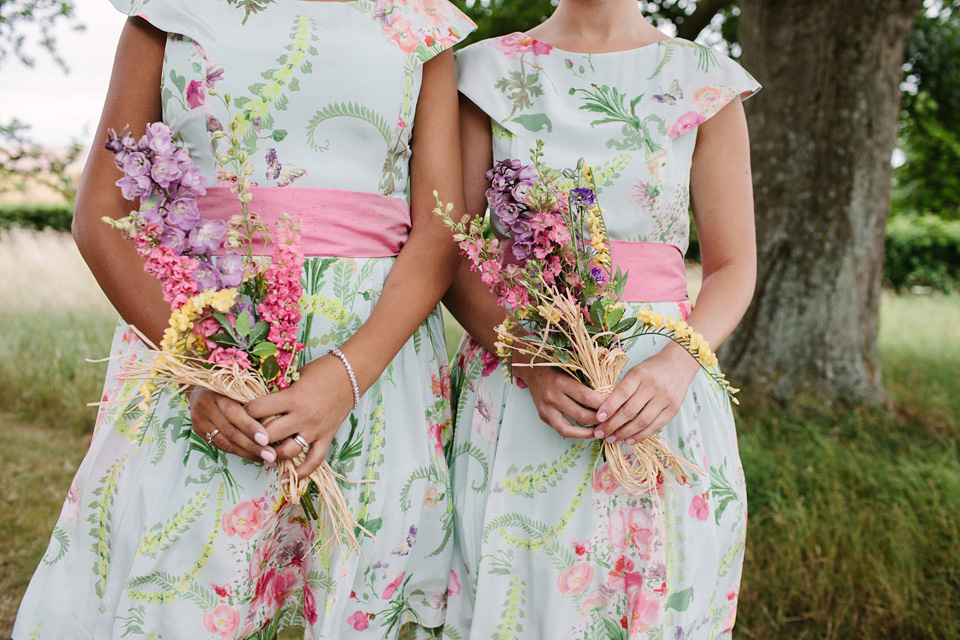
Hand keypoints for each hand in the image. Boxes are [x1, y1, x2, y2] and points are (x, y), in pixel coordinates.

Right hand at [188, 386, 275, 463]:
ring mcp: (200, 421)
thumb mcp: (238, 386)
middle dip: (252, 446)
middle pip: (230, 431)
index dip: (249, 427)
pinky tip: (255, 457)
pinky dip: (239, 453)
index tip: (266, 439)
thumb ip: (251, 399)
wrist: (200, 388)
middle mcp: (206, 408)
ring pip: (225, 443)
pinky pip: (221, 446)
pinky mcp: (199, 432)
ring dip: (247, 453)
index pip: (233, 413)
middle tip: (270, 455)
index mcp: (217, 393)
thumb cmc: (228, 385)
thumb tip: (275, 416)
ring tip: (266, 460)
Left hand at [245, 353, 355, 480]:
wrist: (350, 374)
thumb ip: (278, 392)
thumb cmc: (320, 371)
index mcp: (292, 397)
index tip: (238, 412)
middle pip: (268, 434)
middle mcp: (302, 416)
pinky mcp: (326, 438)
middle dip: (253, 437)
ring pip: (287, 451)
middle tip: (246, 437)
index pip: (257, 410)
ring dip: (271, 455)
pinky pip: (313, 461)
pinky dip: (300, 472)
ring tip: (262, 454)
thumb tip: (256, 405)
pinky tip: (285, 479)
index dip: (244, 411)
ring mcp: (315, 430)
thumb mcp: (295, 377)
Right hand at [516, 358, 605, 438]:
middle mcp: (552, 397)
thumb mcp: (572, 370)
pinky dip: (575, 433)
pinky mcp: (543, 416)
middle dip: (599, 421)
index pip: (587, 397)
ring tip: (600, 431)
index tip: (616, 407)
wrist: (533, 370)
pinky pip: (561, 430)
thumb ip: (586, 384)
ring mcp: (546, 409)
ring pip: (569, 429)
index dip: (603, 405)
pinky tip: (587, 432)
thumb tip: (609, 398)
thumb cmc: (556, 368)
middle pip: (581, 415)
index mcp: (561, 382)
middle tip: (612, 422)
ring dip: (588, 432)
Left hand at [593, 344, 699, 444]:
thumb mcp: (635, 371)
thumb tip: (605, 411)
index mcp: (640, 374)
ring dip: (625, 433)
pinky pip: (655, 426)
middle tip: (600, 433)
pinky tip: (629, 440)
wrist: (680, 364)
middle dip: (612, 425)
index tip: (598, 418)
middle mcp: (653, 386)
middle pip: (630, 410)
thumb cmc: (651, 368)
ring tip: (612, 439)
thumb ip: (623, 388)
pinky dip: (641, 435)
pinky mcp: (673, 409)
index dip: (609, 407)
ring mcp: (665, 399)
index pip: (622, 393)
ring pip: (642, 421)